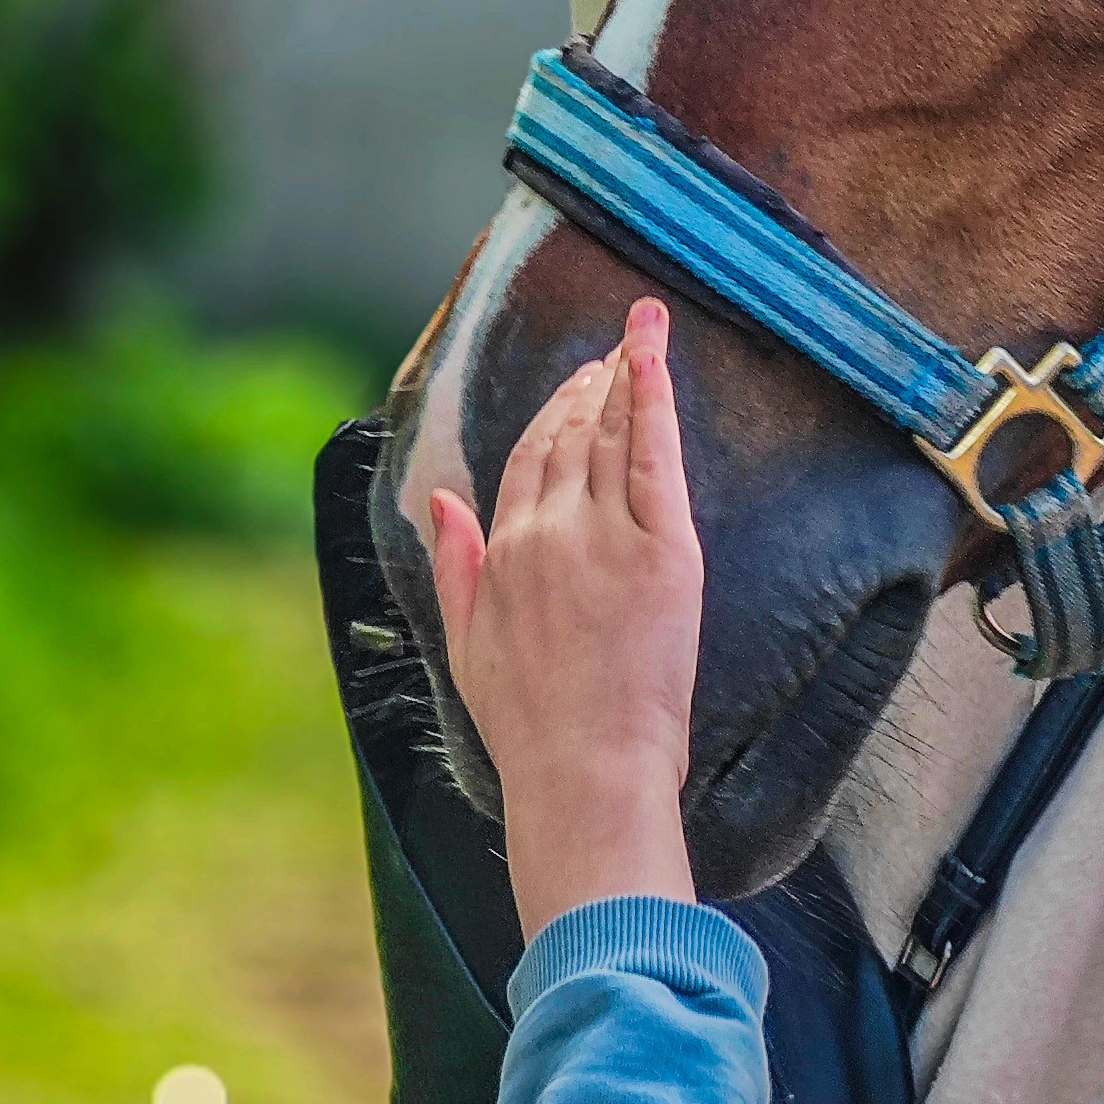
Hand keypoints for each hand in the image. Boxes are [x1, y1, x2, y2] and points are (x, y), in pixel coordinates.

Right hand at [426, 298, 701, 939]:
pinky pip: (656, 455)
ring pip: (614, 436)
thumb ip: (454, 564)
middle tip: (616, 349)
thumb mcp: (468, 643)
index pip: (530, 459)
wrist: (586, 768)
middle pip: (573, 437)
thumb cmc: (531, 724)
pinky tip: (656, 360)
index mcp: (504, 552)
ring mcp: (607, 536)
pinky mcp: (664, 550)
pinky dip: (655, 400)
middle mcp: (550, 531)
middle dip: (595, 385)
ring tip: (641, 336)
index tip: (578, 384)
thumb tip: (439, 500)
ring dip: (627, 377)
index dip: (555, 414)